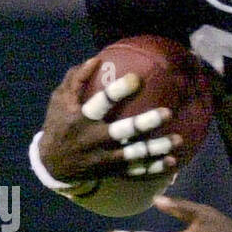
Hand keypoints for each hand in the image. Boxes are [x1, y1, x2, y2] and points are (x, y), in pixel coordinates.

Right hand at [38, 56, 180, 184]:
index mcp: (81, 118)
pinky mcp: (112, 171)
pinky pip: (136, 171)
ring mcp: (104, 158)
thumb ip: (76, 79)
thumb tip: (96, 59)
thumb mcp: (59, 100)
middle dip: (145, 123)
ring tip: (179, 139)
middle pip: (123, 131)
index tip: (137, 78)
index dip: (118, 90)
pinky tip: (173, 161)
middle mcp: (94, 139)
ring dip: (157, 148)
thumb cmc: (58, 124)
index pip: (101, 102)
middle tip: (167, 113)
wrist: (52, 165)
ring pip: (135, 154)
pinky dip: (155, 168)